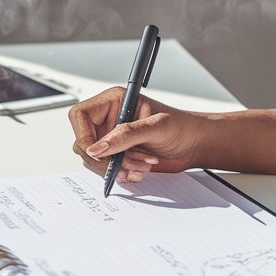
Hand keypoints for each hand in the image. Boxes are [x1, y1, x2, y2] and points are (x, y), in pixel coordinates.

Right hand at [68, 89, 207, 181]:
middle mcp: (109, 119)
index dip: (83, 135)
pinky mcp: (118, 154)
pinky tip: (140, 169)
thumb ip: (125, 136)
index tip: (97, 151)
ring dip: (117, 167)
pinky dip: (121, 173)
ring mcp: (112, 138)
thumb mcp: (155, 127)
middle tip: (126, 162)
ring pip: (95, 158)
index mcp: (113, 101)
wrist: (195, 145)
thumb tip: (96, 148)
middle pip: (84, 141)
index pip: (80, 115)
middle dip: (105, 157)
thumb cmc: (181, 127)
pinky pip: (106, 169)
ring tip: (142, 164)